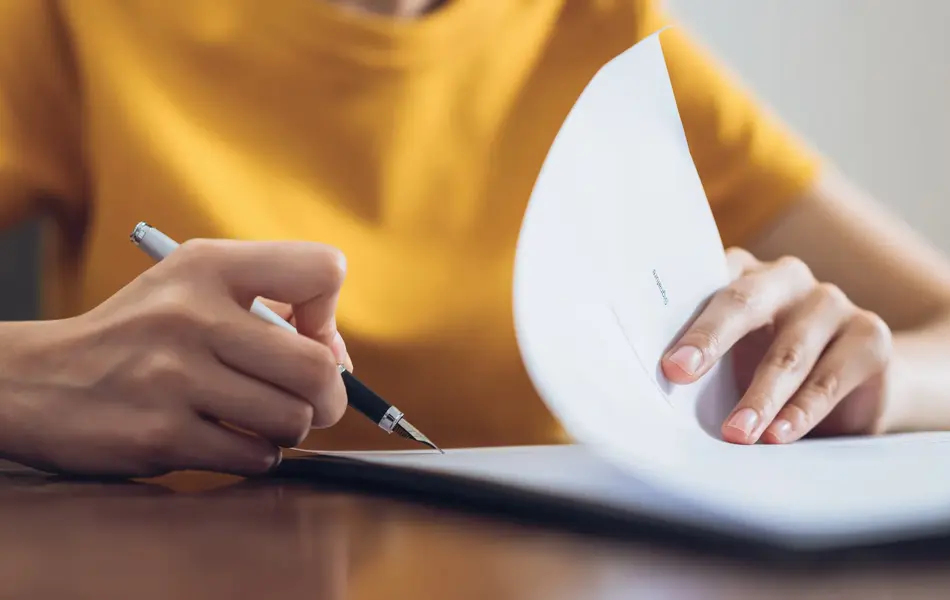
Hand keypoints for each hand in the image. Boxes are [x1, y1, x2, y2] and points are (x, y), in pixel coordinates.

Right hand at [0, 238, 351, 476]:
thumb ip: (274, 304)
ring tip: (258, 419)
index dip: (329, 315)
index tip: (305, 337)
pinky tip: (226, 440)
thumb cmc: (140, 335)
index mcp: (208, 265)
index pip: (323, 271)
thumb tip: (340, 360)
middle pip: (319, 367)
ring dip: (288, 429)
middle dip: (330, 396)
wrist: (37, 382)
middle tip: (311, 402)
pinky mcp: (162, 434)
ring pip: (292, 419)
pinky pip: (255, 456)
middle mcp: (192, 315)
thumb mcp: (194, 286)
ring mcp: (174, 377)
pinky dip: (255, 456)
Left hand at [661, 248, 892, 443]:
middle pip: (744, 302)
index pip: (704, 283)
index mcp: (741, 273)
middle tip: (679, 375)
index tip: (664, 360)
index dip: (680, 318)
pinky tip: (780, 434)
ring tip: (736, 433)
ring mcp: (830, 302)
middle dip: (710, 339)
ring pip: (788, 350)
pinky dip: (802, 410)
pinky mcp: (869, 335)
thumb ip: (700, 361)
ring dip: (760, 396)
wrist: (851, 390)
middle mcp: (785, 277)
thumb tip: (654, 391)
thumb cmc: (764, 369)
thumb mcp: (730, 361)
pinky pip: (830, 376)